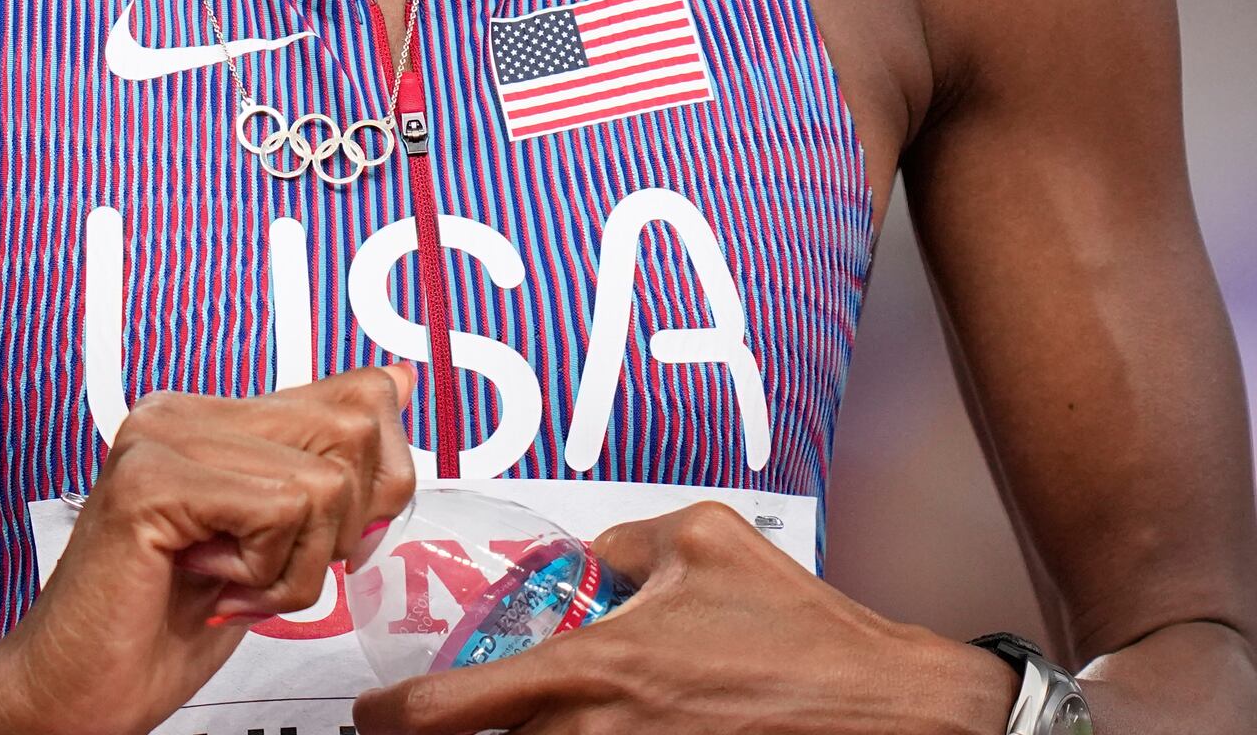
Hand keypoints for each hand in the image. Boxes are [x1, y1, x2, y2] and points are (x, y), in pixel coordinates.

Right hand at [0, 367, 417, 734]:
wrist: (72, 695)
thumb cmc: (159, 632)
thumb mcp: (272, 546)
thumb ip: (325, 466)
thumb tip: (395, 383)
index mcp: (213, 416)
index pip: (358, 397)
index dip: (371, 488)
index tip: (310, 544)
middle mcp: (183, 412)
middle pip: (355, 430)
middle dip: (337, 531)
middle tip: (266, 573)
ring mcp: (161, 438)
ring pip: (323, 482)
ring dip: (295, 567)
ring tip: (231, 586)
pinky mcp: (150, 481)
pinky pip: (279, 511)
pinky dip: (264, 573)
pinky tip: (208, 586)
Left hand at [353, 502, 1021, 734]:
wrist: (882, 710)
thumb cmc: (798, 628)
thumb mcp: (703, 540)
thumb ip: (623, 541)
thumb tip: (591, 558)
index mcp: (591, 673)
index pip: (446, 713)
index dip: (391, 720)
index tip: (373, 716)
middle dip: (458, 733)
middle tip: (441, 716)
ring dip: (533, 732)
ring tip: (551, 705)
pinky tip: (608, 719)